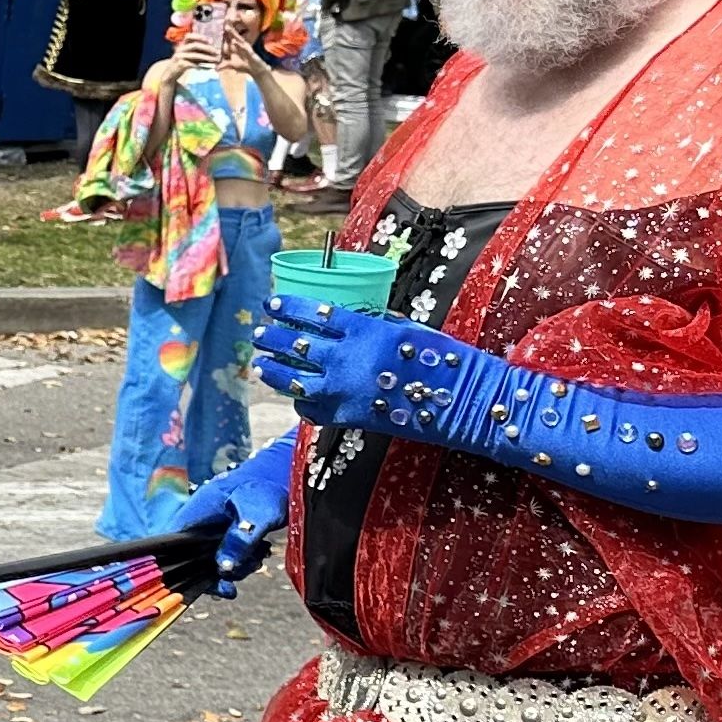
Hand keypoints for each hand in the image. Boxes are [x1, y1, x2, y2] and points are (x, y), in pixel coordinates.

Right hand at [177, 428, 298, 589]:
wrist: (283, 475)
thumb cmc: (267, 487)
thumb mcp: (257, 513)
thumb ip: (240, 539)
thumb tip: (223, 567)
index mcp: (196, 514)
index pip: (175, 548)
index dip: (187, 568)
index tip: (212, 580)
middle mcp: (199, 523)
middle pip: (195, 559)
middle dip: (220, 570)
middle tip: (245, 568)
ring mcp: (212, 529)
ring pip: (213, 559)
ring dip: (235, 565)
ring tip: (258, 556)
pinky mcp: (225, 534)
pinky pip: (225, 555)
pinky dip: (241, 561)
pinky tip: (257, 556)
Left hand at [255, 292, 486, 441]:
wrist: (462, 400)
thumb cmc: (443, 359)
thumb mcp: (409, 329)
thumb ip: (375, 325)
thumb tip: (352, 322)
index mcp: (364, 330)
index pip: (314, 314)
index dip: (288, 307)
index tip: (272, 303)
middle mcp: (346, 359)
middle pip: (296, 345)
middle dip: (272, 338)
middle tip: (260, 334)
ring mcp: (343, 390)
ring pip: (292, 379)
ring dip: (273, 370)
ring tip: (260, 364)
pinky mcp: (346, 417)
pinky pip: (310, 408)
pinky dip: (299, 401)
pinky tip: (294, 395)